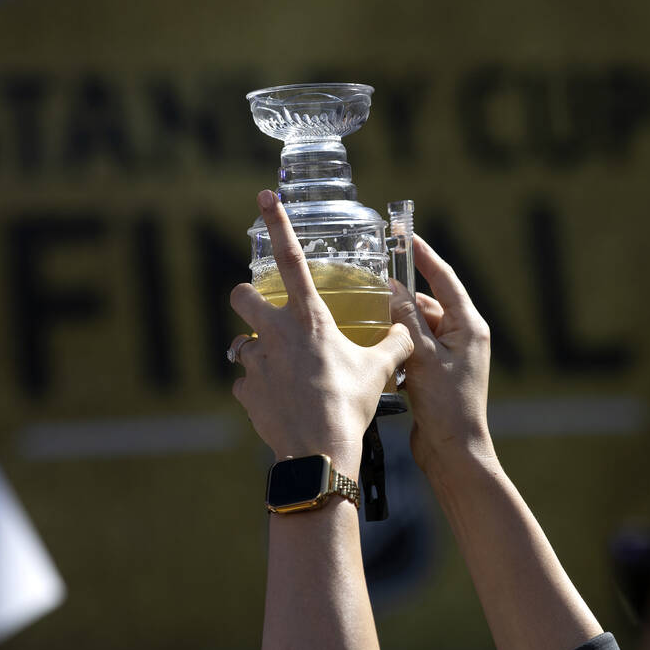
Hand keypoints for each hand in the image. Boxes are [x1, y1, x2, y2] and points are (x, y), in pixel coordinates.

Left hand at [229, 190, 413, 476]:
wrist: (320, 452)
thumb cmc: (350, 405)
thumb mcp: (379, 370)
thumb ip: (395, 344)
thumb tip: (409, 331)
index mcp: (309, 318)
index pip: (291, 259)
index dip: (278, 224)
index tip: (264, 197)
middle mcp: (274, 333)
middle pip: (242, 296)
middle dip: (248, 298)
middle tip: (266, 313)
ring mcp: (255, 363)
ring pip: (240, 344)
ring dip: (256, 351)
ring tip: (281, 369)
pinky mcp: (246, 392)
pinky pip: (246, 384)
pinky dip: (258, 390)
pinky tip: (278, 402)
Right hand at [389, 235, 495, 477]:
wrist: (454, 451)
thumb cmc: (446, 406)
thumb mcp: (422, 357)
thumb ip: (406, 320)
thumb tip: (391, 288)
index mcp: (468, 325)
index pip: (444, 278)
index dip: (423, 254)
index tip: (404, 233)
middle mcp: (464, 335)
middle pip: (427, 303)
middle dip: (401, 300)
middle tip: (372, 291)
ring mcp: (452, 354)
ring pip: (418, 326)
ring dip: (397, 326)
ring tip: (372, 325)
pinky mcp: (439, 371)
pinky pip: (415, 345)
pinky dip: (399, 345)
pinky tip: (380, 350)